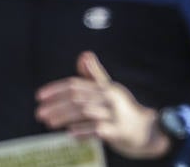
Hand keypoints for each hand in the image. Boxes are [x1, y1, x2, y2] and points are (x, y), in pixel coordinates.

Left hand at [35, 52, 170, 159]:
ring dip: (64, 117)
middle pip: (77, 98)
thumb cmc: (124, 110)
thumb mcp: (109, 91)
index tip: (39, 97)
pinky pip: (100, 130)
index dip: (55, 90)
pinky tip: (70, 134)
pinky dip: (84, 131)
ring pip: (85, 112)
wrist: (150, 132)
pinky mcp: (120, 132)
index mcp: (104, 88)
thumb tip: (84, 55)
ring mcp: (115, 115)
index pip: (75, 85)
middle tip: (39, 113)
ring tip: (49, 123)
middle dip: (56, 105)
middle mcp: (109, 98)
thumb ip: (94, 76)